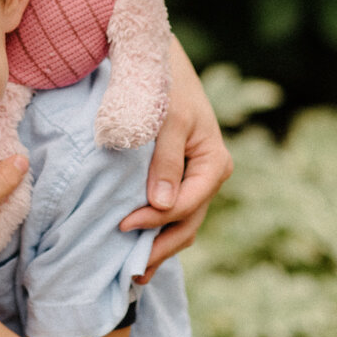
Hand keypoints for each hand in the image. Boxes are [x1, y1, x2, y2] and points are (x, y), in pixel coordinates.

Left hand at [118, 37, 232, 278]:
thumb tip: (160, 206)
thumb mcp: (168, 119)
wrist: (160, 62)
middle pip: (188, 224)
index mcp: (214, 164)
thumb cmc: (166, 86)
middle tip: (131, 275)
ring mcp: (195, 180)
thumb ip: (165, 162)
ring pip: (180, 224)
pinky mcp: (178, 179)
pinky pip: (170, 212)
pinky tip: (135, 249)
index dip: (155, 221)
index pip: (186, 205)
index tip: (121, 224)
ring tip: (133, 275)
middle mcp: (209, 177)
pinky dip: (155, 231)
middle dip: (160, 250)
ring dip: (158, 247)